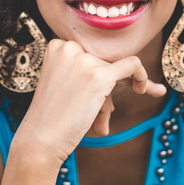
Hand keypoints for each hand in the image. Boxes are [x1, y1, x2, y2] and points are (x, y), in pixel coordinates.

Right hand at [13, 39, 165, 165]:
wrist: (41, 139)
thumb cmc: (54, 117)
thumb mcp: (68, 85)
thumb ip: (91, 72)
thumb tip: (128, 70)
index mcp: (57, 45)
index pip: (91, 53)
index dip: (100, 72)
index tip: (103, 90)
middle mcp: (69, 47)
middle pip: (104, 61)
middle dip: (109, 85)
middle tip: (108, 109)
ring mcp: (84, 59)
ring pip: (116, 69)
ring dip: (110, 96)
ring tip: (100, 121)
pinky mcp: (99, 74)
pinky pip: (133, 65)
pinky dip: (142, 76)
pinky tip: (143, 90)